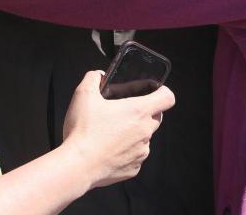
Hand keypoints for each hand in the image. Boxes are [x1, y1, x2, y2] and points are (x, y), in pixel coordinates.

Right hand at [61, 71, 174, 188]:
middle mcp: (145, 132)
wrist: (77, 165)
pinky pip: (135, 155)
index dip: (162, 92)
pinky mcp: (134, 169)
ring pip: (144, 137)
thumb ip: (93, 78)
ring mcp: (141, 152)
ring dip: (133, 133)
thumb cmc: (83, 129)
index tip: (153, 92)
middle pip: (156, 117)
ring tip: (110, 133)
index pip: (167, 98)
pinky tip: (107, 149)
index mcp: (138, 111)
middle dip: (144, 112)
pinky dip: (125, 151)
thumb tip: (99, 75)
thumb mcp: (83, 94)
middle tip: (123, 111)